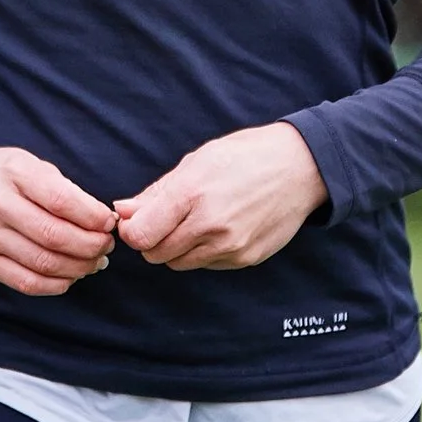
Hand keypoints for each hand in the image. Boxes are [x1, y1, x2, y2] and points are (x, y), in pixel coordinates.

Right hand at [0, 136, 115, 295]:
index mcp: (14, 174)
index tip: (108, 223)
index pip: (62, 201)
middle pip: (56, 237)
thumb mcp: (26, 163)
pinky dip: (55, 285)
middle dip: (92, 246)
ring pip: (44, 264)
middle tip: (106, 246)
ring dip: (79, 268)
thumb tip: (99, 219)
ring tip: (93, 263)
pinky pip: (26, 283)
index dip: (93, 217)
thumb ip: (60, 188)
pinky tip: (69, 277)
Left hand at [114, 123, 327, 270]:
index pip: (140, 235)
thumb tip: (121, 211)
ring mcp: (230, 246)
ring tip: (192, 220)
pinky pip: (207, 265)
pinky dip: (202, 252)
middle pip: (156, 254)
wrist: (299, 168)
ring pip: (180, 263)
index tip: (135, 220)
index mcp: (192, 194)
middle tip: (163, 219)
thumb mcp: (195, 162)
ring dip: (176, 248)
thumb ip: (155, 193)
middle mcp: (211, 225)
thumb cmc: (244, 157)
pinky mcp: (246, 259)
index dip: (131, 230)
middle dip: (151, 239)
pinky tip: (216, 228)